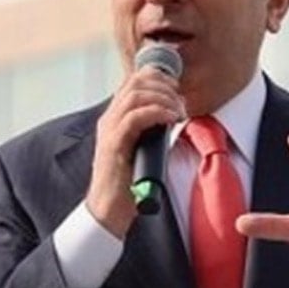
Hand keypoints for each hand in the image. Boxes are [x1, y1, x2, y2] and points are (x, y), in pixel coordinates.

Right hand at [87, 66, 185, 238]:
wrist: (108, 210)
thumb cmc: (128, 183)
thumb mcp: (142, 148)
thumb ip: (152, 129)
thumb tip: (174, 115)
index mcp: (114, 118)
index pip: (133, 81)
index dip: (157, 77)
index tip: (176, 87)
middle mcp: (109, 120)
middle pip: (135, 83)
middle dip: (163, 86)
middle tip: (180, 101)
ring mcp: (109, 131)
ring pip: (135, 96)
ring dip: (163, 98)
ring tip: (178, 111)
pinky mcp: (113, 146)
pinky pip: (134, 118)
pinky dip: (156, 112)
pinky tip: (170, 119)